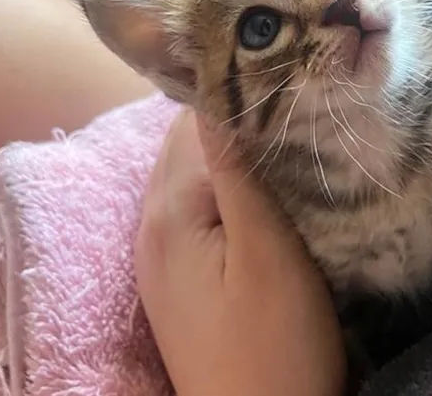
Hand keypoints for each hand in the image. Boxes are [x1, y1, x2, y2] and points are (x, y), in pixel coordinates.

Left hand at [135, 109, 348, 395]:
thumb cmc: (275, 344)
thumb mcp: (265, 253)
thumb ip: (236, 174)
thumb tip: (217, 98)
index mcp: (167, 210)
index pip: (190, 122)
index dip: (232, 98)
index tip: (277, 87)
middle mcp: (148, 222)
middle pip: (182, 144)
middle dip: (228, 124)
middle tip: (282, 115)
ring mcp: (155, 250)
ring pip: (186, 173)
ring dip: (223, 155)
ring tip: (272, 148)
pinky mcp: (171, 272)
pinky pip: (187, 204)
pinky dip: (216, 187)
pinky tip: (249, 194)